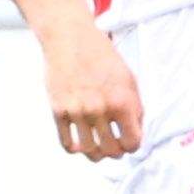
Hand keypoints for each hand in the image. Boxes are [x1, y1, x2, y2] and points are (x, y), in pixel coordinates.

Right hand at [36, 11, 142, 161]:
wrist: (70, 39)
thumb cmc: (101, 57)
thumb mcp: (129, 79)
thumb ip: (134, 107)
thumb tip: (135, 132)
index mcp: (122, 101)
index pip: (132, 141)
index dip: (132, 145)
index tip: (130, 143)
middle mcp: (100, 109)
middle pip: (111, 151)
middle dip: (116, 152)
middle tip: (115, 147)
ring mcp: (77, 111)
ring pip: (89, 151)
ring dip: (96, 154)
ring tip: (98, 147)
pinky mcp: (59, 111)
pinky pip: (67, 143)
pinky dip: (75, 148)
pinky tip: (80, 142)